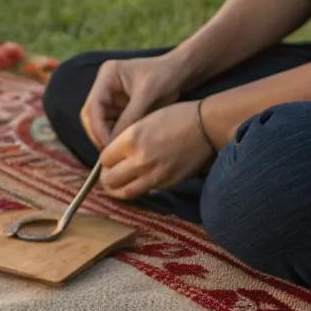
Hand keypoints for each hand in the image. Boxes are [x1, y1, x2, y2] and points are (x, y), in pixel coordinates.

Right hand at [80, 53, 187, 148]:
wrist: (180, 72)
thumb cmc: (165, 76)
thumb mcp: (147, 96)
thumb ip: (129, 118)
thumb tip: (114, 143)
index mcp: (107, 76)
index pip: (92, 107)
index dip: (97, 128)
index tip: (109, 146)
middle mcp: (104, 86)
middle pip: (91, 116)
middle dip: (100, 135)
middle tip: (111, 153)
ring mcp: (110, 97)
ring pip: (100, 123)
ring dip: (107, 137)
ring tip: (119, 151)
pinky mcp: (118, 107)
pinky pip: (112, 125)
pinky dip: (116, 136)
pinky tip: (125, 145)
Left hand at [99, 102, 214, 199]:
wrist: (206, 127)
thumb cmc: (176, 117)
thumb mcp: (143, 120)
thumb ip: (125, 139)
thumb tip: (111, 155)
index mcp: (131, 140)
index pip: (104, 159)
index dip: (105, 159)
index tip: (109, 158)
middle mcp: (140, 160)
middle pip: (110, 179)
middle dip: (106, 177)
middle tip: (109, 173)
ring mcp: (153, 174)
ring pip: (124, 192)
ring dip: (117, 190)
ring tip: (116, 185)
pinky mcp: (166, 183)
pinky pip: (144, 191)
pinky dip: (136, 188)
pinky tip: (137, 182)